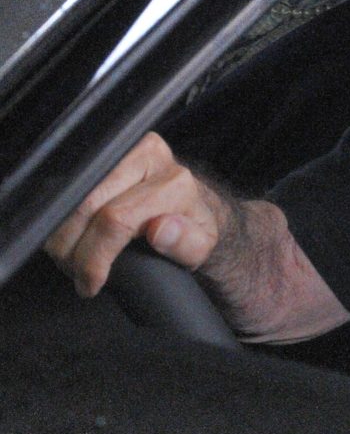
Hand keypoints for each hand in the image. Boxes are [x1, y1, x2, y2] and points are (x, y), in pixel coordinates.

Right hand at [44, 132, 227, 297]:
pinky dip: (64, 219)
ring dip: (64, 234)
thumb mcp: (201, 247)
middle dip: (72, 249)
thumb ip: (186, 243)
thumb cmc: (192, 228)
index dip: (95, 256)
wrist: (191, 205)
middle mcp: (149, 156)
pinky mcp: (106, 154)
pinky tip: (75, 238)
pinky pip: (69, 188)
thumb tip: (160, 230)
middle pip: (85, 205)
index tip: (90, 282)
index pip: (115, 219)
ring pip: (71, 196)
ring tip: (76, 259)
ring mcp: (124, 150)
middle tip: (78, 275)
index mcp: (174, 181)